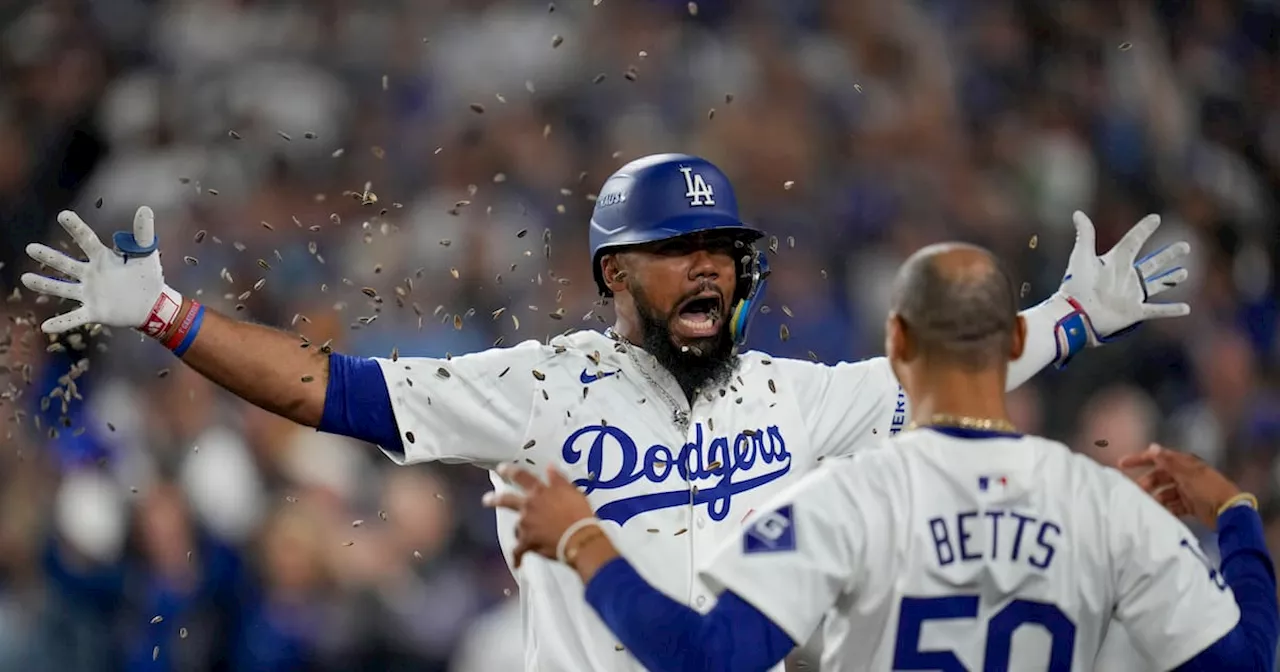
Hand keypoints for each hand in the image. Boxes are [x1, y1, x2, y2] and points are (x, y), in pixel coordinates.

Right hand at [21, 207, 167, 333]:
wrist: (152, 304)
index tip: (63, 215)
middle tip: (30, 248)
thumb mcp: (146, 254)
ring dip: (45, 284)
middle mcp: (91, 274)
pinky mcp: (94, 312)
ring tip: (25, 278)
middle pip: (66, 264)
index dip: (76, 228)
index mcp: (103, 258)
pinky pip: (74, 318)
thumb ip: (143, 233)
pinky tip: (46, 327)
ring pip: (62, 288)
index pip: (87, 239)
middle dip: (49, 257)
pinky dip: (61, 323)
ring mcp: (90, 293)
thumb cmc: (147, 276)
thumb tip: (145, 208)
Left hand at [482, 463, 596, 567]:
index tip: (501, 469)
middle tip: (487, 500)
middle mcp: (529, 505)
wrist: (579, 537)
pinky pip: (518, 551)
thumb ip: (558, 479)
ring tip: (526, 536)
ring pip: (517, 527)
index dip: (510, 471)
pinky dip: (517, 557)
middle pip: (506, 500)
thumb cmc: (579, 514)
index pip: (521, 476)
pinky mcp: (528, 542)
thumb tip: (550, 468)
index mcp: (540, 491)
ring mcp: (526, 524)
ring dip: (520, 531)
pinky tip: (517, 562)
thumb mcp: (572, 491)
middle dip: (494, 500)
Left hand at [1059, 211, 1189, 341]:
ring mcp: (1131, 295)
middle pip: (1152, 263)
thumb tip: (1078, 213)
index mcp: (1116, 262)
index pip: (1134, 241)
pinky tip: (1186, 308)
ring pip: (1157, 284)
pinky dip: (1171, 310)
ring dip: (1171, 279)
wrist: (1075, 314)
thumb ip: (1085, 235)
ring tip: (1185, 272)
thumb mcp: (1081, 256)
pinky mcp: (1134, 312)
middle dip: (1169, 255)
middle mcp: (1126, 277)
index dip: (1144, 230)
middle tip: (1185, 246)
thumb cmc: (1077, 285)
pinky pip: (1157, 310)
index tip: (1156, 218)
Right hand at [1118, 445, 1242, 529]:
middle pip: (1159, 477)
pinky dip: (1166, 509)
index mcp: (1184, 463)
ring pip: (1164, 492)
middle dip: (1146, 484)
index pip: (1158, 458)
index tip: (1122, 464)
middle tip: (1135, 493)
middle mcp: (1185, 475)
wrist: (1230, 512)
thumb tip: (1152, 446)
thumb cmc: (1209, 489)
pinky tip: (1159, 514)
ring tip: (1146, 506)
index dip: (1140, 460)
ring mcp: (1188, 490)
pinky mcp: (1191, 505)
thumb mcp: (1187, 473)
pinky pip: (1173, 505)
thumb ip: (1168, 461)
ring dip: (1155, 498)